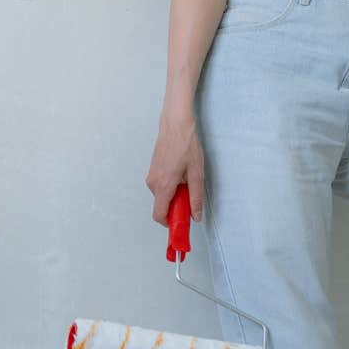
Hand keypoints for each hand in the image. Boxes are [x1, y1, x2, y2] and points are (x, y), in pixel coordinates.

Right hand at [145, 110, 206, 225]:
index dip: (170, 224)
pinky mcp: (153, 169)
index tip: (181, 225)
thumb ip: (196, 198)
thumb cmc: (185, 144)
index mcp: (163, 186)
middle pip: (162, 206)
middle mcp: (153, 182)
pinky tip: (182, 173)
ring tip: (188, 180)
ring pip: (162, 195)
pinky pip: (161, 185)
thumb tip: (196, 215)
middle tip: (191, 199)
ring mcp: (151, 175)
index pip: (159, 215)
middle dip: (176, 207)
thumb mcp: (196, 173)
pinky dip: (171, 186)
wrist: (175, 123)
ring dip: (175, 195)